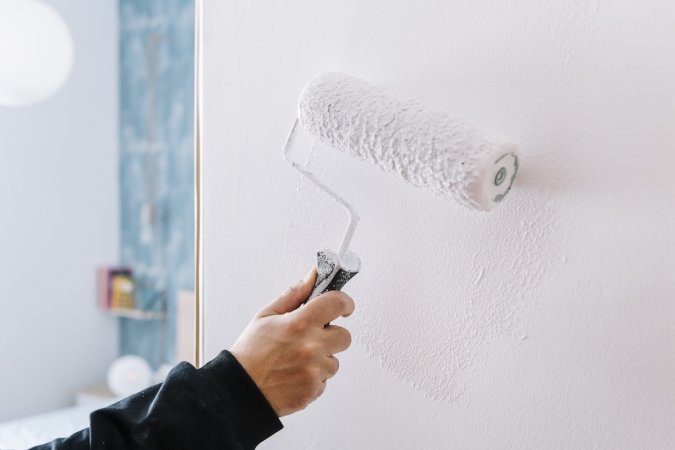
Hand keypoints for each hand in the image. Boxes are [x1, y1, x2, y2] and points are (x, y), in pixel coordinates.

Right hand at [230, 268, 354, 416]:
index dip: (345, 302)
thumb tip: (313, 276)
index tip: (344, 306)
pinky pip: (324, 379)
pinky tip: (295, 374)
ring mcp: (314, 370)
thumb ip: (294, 294)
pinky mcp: (313, 390)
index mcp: (299, 323)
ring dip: (322, 359)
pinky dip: (313, 377)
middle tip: (313, 337)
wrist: (239, 391)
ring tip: (296, 360)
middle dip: (332, 335)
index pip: (337, 303)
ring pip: (334, 360)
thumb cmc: (250, 353)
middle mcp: (311, 346)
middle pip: (345, 336)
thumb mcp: (266, 316)